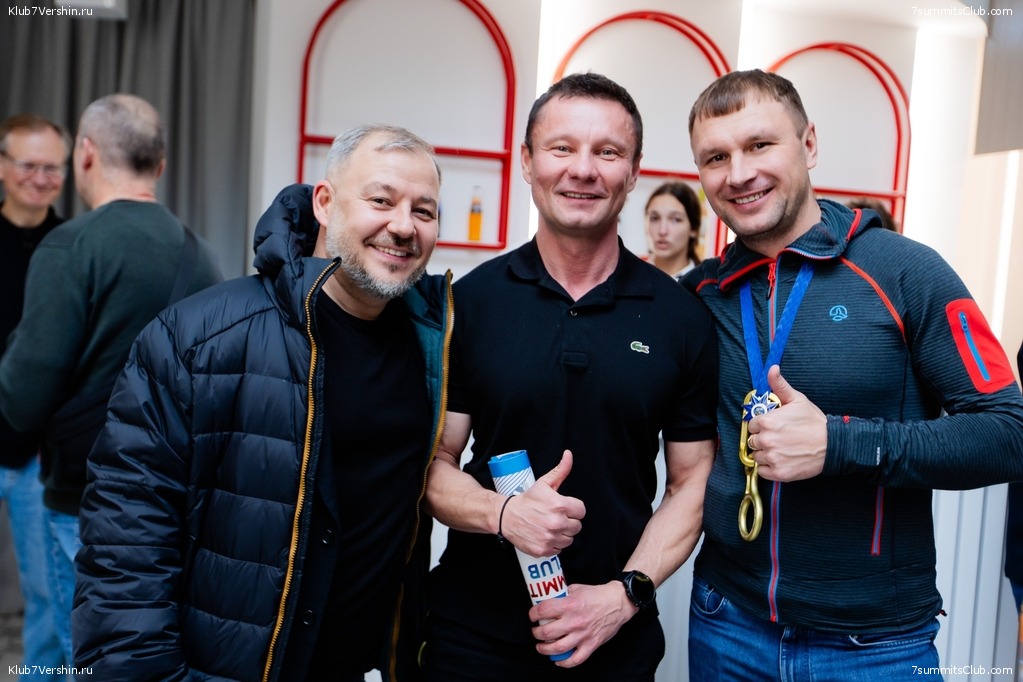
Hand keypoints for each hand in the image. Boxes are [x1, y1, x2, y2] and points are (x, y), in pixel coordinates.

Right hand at [502, 450, 585, 556]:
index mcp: (560, 505)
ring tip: (550, 526)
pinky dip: (554, 544)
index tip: (563, 508)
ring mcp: (550, 538)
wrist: (506, 516)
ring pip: (569, 539)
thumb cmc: (527, 500)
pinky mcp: (544, 550)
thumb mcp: (544, 483)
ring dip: (562, 534)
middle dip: (568, 521)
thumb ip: (560, 470)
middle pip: (577, 526)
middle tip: (555, 517)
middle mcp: (557, 523)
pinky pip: (559, 549)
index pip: (581, 511)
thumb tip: (569, 455)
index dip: (573, 509)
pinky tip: (545, 535)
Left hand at [528, 582, 637, 666]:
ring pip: (558, 648)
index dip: (533, 614)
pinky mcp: (591, 644)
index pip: (543, 611)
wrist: (618, 603)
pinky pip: (576, 659)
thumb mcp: (577, 588)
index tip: (532, 616)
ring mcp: (583, 635)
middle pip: (546, 632)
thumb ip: (563, 594)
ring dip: (545, 649)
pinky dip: (564, 662)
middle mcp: (574, 621)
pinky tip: (558, 660)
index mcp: (570, 605)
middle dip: (536, 633)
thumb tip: (549, 598)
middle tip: (535, 631)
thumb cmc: (598, 595)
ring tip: (541, 646)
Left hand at [747, 365, 826, 481]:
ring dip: (766, 454)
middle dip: (763, 439)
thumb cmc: (814, 422)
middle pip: (753, 441)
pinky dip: (770, 468)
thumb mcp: (797, 400)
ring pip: (757, 457)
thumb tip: (772, 369)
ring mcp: (772, 458)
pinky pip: (763, 472)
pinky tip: (782, 460)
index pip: (752, 425)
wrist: (833, 445)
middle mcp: (766, 440)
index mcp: (767, 422)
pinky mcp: (779, 473)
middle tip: (779, 438)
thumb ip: (780, 385)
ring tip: (782, 449)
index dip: (762, 425)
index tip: (773, 427)